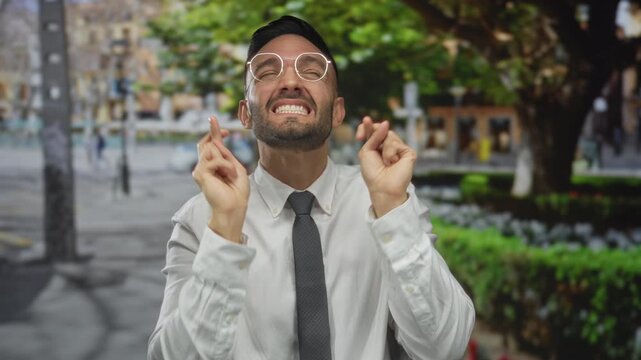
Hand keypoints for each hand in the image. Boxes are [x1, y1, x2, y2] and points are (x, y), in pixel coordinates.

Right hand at [192, 116, 248, 242]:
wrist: (234, 207)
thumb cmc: (237, 191)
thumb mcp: (236, 168)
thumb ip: (226, 155)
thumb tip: (215, 141)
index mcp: (214, 166)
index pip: (209, 146)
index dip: (212, 132)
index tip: (214, 120)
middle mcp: (204, 167)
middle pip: (205, 144)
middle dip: (213, 133)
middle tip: (223, 128)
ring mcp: (200, 170)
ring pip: (211, 150)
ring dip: (225, 159)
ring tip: (231, 173)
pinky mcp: (200, 174)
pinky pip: (214, 160)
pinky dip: (225, 166)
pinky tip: (229, 175)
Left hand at [356, 116, 415, 216]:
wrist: (382, 187)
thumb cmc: (373, 173)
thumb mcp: (367, 151)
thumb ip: (373, 136)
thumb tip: (386, 123)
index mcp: (378, 147)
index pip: (374, 130)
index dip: (367, 126)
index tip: (360, 132)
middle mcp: (389, 147)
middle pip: (382, 129)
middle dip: (374, 132)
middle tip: (366, 140)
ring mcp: (400, 149)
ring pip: (390, 135)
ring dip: (384, 149)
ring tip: (386, 162)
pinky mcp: (409, 152)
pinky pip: (397, 143)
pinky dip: (390, 153)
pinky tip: (393, 163)